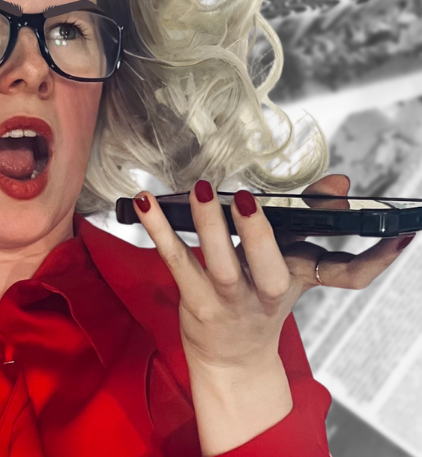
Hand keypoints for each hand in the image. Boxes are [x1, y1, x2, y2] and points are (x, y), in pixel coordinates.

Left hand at [133, 174, 413, 369]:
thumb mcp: (294, 267)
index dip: (375, 260)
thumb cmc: (262, 301)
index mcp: (296, 283)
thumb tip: (340, 184)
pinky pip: (174, 260)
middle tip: (252, 199)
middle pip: (269, 268)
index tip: (398, 236)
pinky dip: (158, 230)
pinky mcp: (192, 298)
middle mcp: (264, 294)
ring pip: (218, 264)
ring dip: (208, 226)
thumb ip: (313, 222)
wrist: (231, 357)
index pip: (344, 275)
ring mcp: (226, 299)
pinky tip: (145, 201)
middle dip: (260, 234)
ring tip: (202, 191)